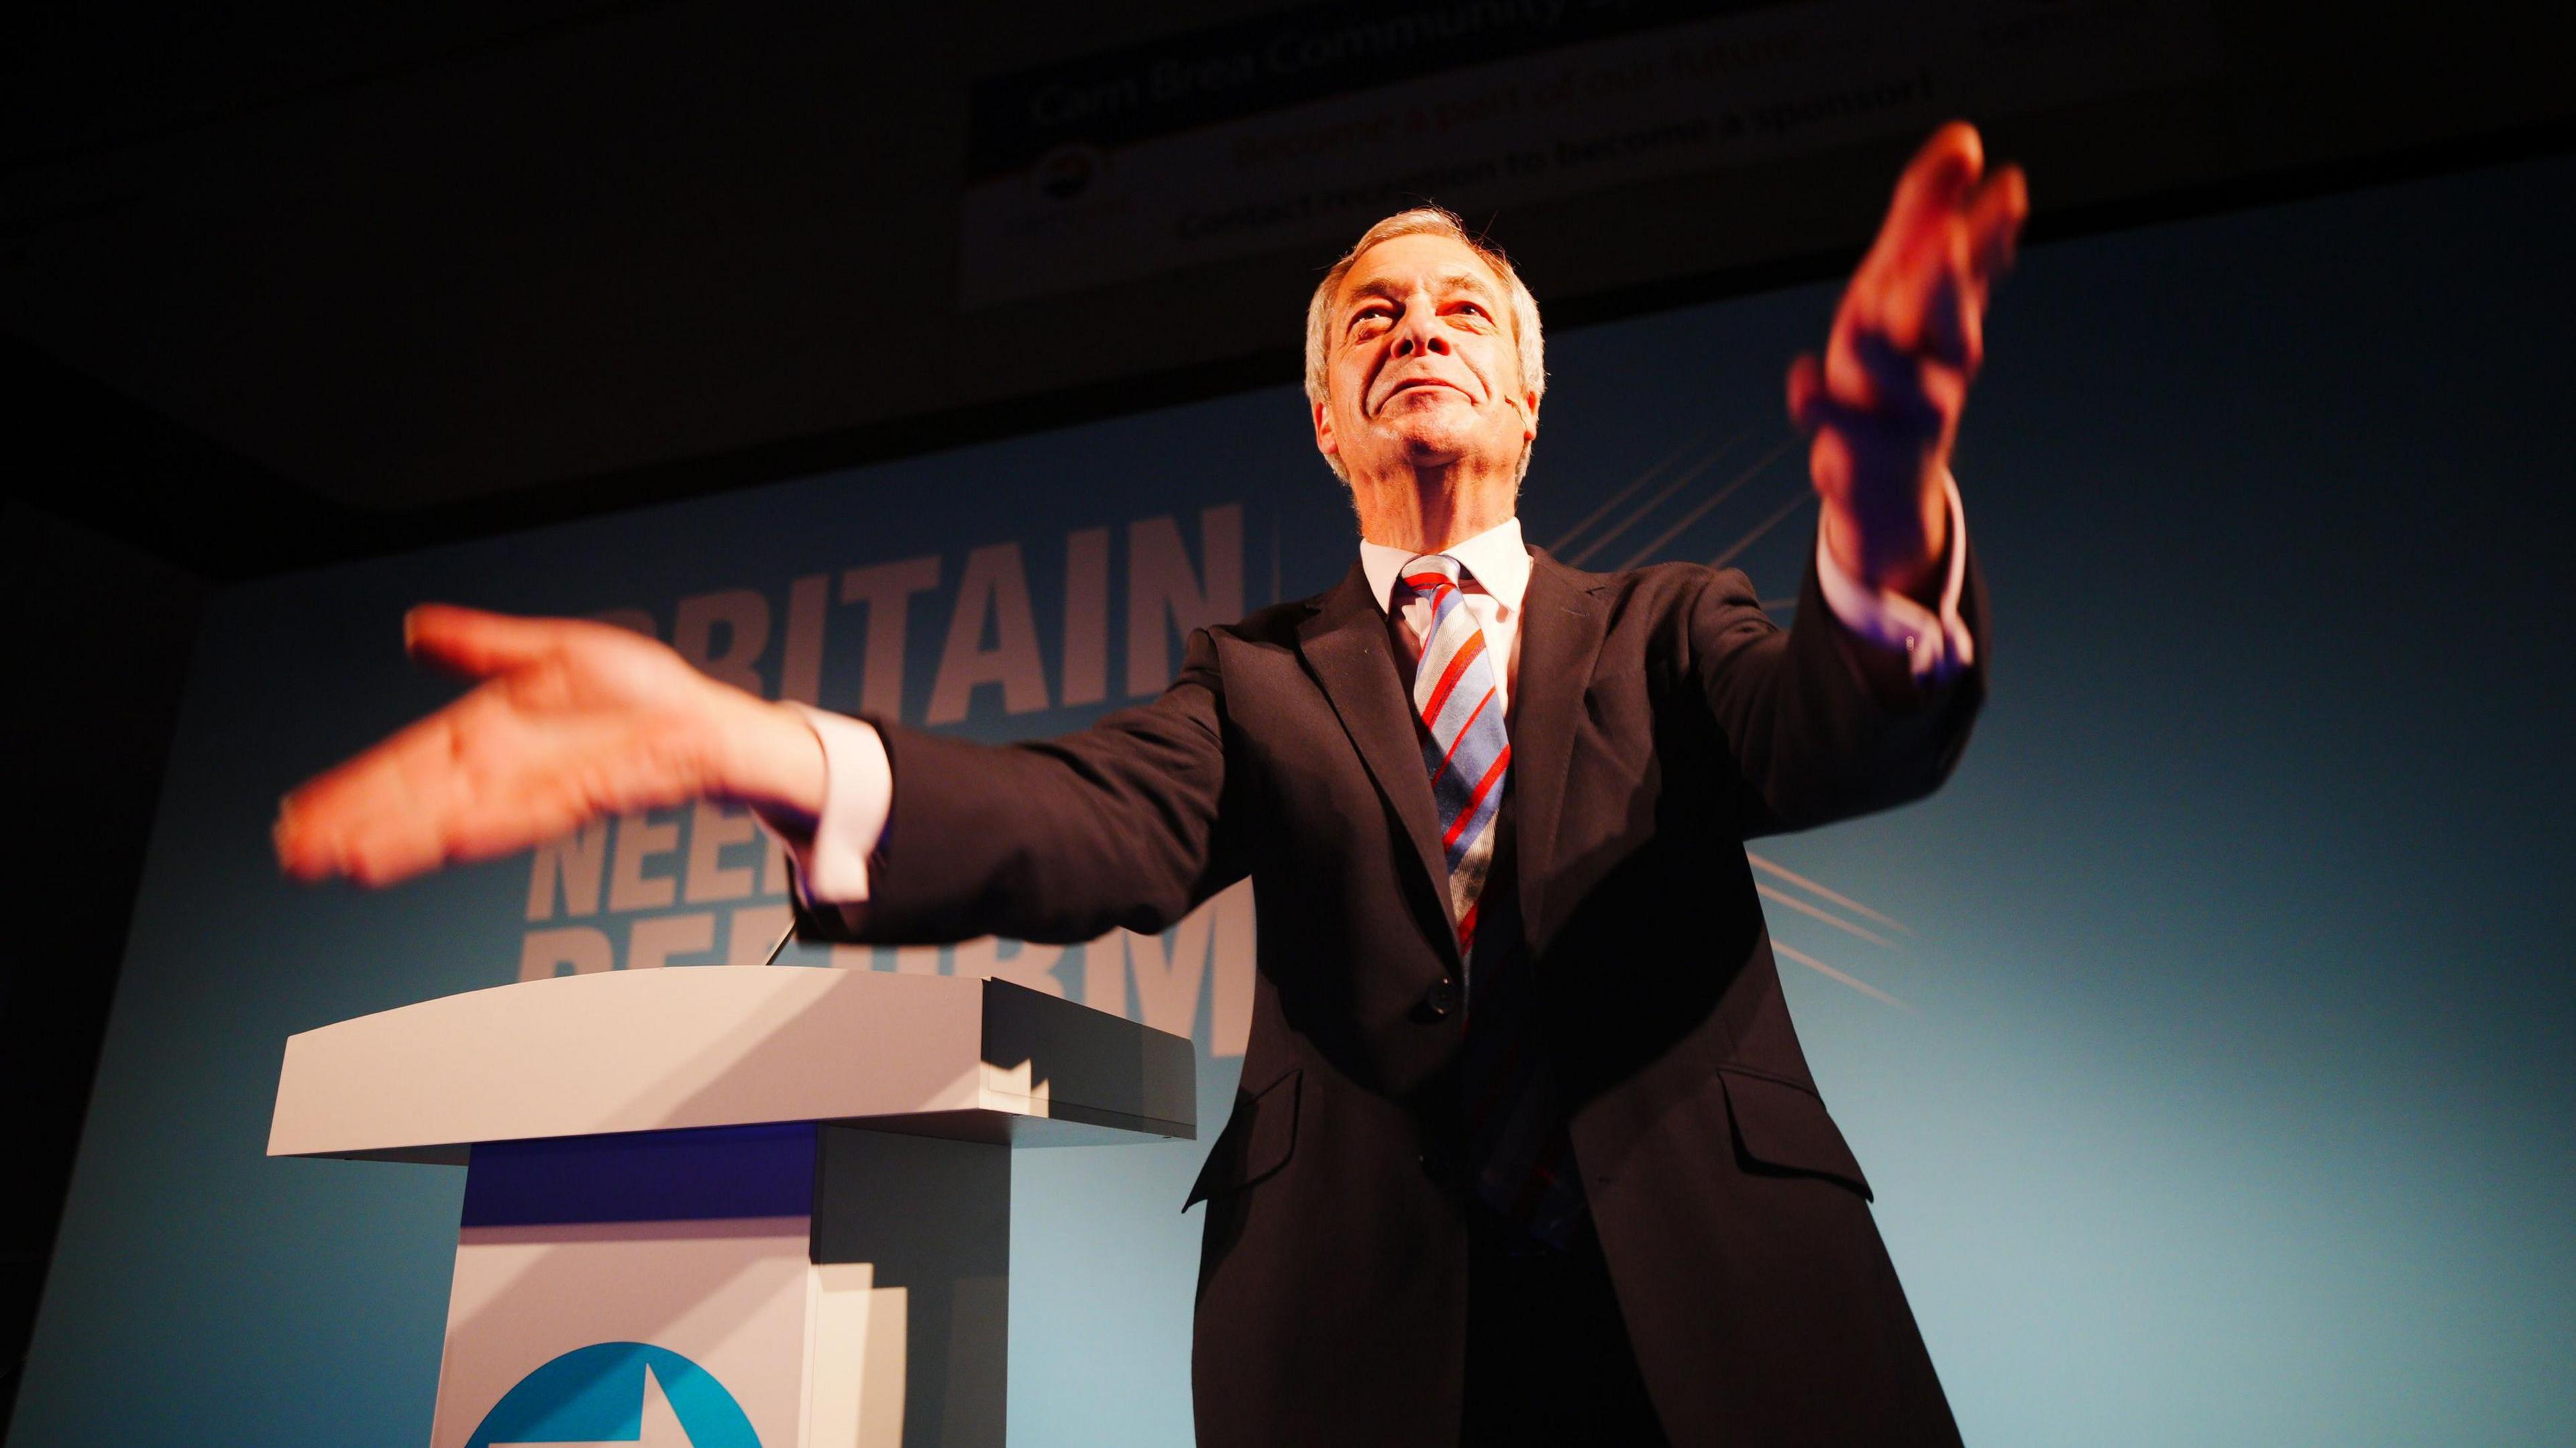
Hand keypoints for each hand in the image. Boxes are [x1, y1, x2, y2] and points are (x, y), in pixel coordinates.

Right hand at [273, 604, 824, 886]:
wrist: (708, 720)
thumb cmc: (639, 691)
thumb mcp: (552, 651)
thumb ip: (483, 645)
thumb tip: (417, 629)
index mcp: (490, 730)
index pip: (404, 762)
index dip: (352, 788)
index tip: (300, 816)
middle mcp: (507, 767)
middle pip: (419, 800)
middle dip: (359, 827)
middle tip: (298, 857)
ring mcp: (543, 786)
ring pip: (461, 818)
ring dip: (407, 842)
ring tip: (352, 861)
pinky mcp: (588, 794)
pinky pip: (529, 814)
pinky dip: (486, 829)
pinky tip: (444, 842)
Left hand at [1789, 121, 2026, 596]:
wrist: (1888, 488)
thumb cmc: (1893, 369)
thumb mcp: (1899, 288)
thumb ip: (1925, 215)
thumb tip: (1965, 138)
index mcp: (1947, 317)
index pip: (1977, 267)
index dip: (1992, 231)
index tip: (2008, 187)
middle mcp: (1937, 363)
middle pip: (1948, 321)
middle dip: (1947, 284)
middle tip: (1947, 243)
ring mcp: (1905, 413)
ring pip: (1906, 381)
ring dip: (1887, 350)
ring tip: (1866, 314)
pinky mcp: (1865, 454)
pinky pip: (1845, 432)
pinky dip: (1822, 408)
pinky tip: (1800, 382)